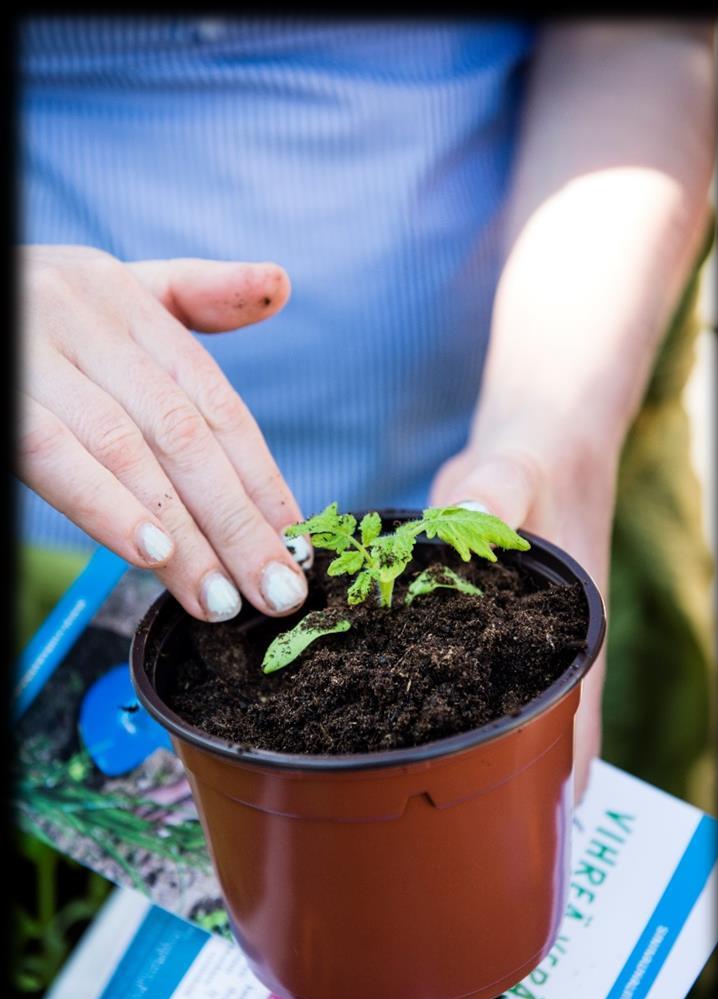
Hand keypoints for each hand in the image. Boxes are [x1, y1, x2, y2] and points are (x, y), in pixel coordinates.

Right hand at [18, 245, 311, 621]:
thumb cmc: (28, 308)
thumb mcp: (108, 290)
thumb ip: (194, 297)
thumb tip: (281, 285)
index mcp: (126, 299)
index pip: (213, 401)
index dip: (259, 477)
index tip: (295, 541)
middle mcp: (86, 317)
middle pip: (184, 435)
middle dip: (238, 523)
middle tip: (277, 591)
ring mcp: (35, 352)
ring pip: (129, 454)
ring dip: (184, 537)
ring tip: (220, 599)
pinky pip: (55, 455)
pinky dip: (107, 506)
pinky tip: (151, 556)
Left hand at [431, 426, 615, 803]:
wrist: (526, 452)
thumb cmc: (538, 467)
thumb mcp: (522, 475)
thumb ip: (499, 493)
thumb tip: (479, 514)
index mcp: (564, 639)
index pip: (573, 728)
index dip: (555, 784)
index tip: (528, 831)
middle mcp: (531, 656)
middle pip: (525, 737)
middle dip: (499, 783)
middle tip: (444, 829)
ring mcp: (496, 650)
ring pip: (479, 713)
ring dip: (454, 745)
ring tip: (404, 792)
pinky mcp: (461, 633)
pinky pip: (437, 674)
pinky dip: (413, 695)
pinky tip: (371, 716)